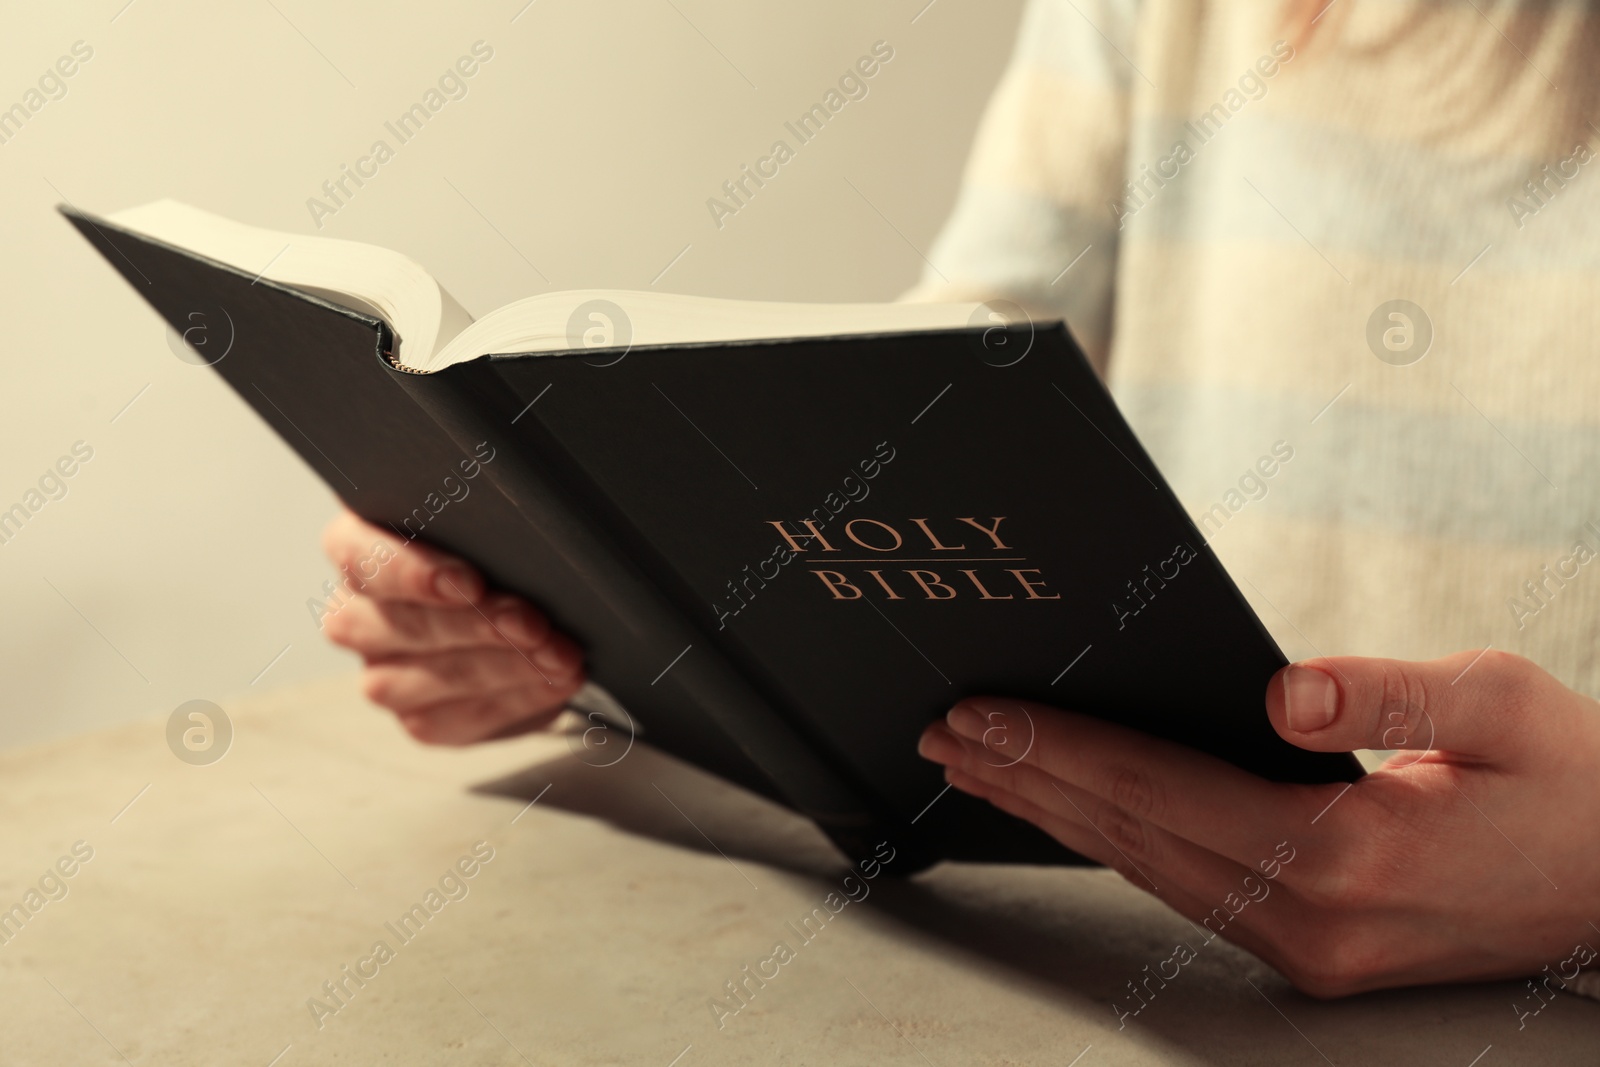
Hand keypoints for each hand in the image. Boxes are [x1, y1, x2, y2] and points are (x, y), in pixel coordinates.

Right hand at [319, 508, 584, 744]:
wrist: (530, 616)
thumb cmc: (499, 552)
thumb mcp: (489, 523)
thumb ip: (484, 516)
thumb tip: (521, 532)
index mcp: (357, 546)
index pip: (359, 556)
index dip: (411, 573)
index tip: (469, 583)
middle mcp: (356, 614)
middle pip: (404, 625)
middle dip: (479, 625)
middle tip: (533, 623)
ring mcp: (382, 673)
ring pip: (432, 677)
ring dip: (506, 666)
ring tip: (559, 655)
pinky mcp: (419, 719)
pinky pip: (462, 716)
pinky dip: (519, 698)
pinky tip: (556, 681)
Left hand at [918, 650, 1599, 996]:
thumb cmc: (1573, 782)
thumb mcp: (1505, 706)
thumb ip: (1391, 695)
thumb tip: (1280, 693)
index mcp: (1348, 856)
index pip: (1162, 793)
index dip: (1062, 749)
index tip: (980, 715)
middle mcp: (1310, 919)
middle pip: (1132, 836)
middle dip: (1029, 780)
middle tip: (944, 732)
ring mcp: (1305, 947)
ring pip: (1146, 868)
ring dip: (1057, 813)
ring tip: (981, 765)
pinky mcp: (1308, 947)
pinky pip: (1181, 884)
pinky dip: (1114, 839)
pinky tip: (1072, 809)